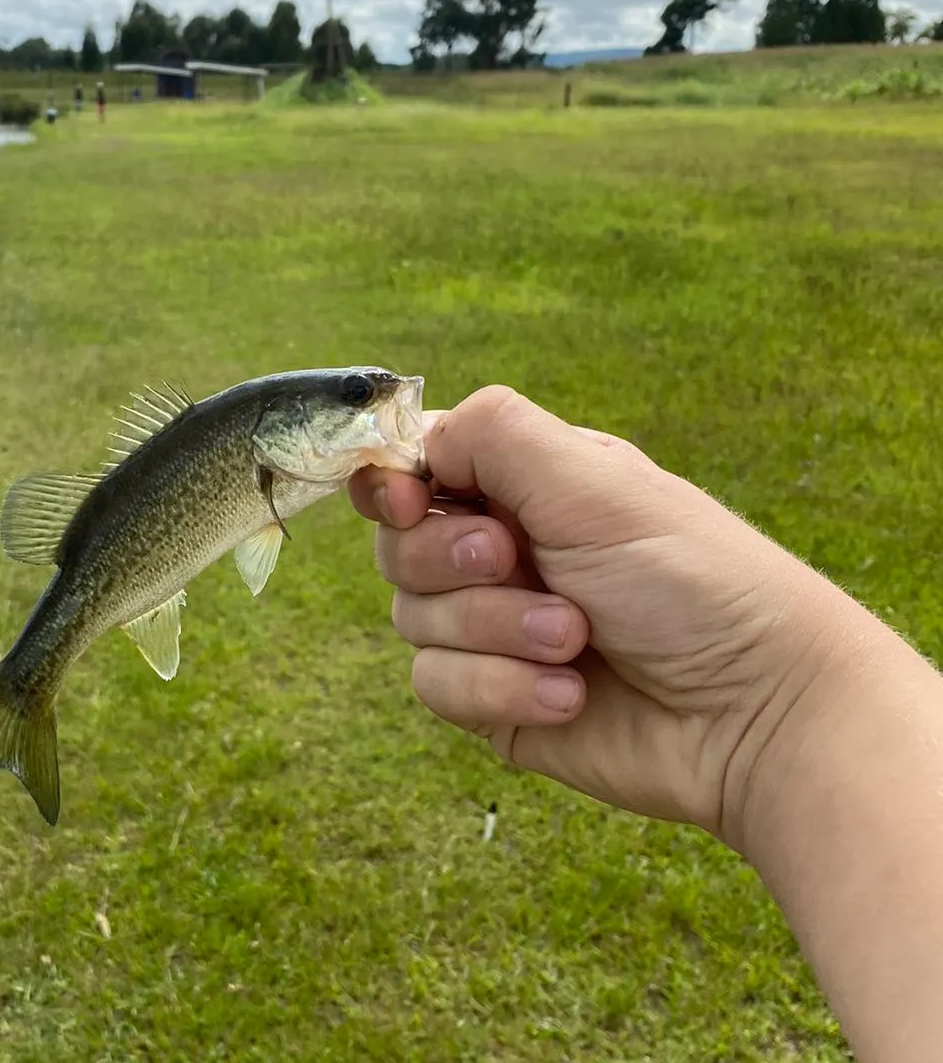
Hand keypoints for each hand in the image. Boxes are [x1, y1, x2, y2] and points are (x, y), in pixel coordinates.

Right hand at [348, 385, 867, 846]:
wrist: (756, 713)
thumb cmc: (690, 579)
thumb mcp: (592, 481)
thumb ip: (491, 434)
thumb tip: (414, 442)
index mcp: (521, 485)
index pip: (413, 467)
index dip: (393, 484)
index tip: (409, 501)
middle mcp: (499, 550)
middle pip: (396, 544)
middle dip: (451, 560)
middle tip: (516, 560)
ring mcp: (492, 628)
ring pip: (411, 618)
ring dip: (493, 630)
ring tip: (576, 640)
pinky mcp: (494, 699)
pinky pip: (437, 687)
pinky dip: (500, 687)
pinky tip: (571, 694)